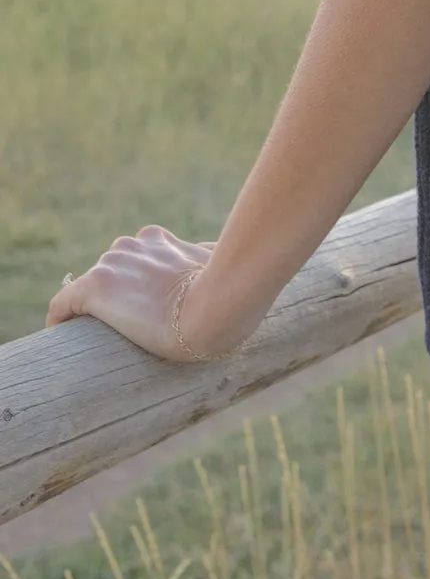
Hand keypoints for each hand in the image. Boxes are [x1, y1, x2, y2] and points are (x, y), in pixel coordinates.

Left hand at [44, 226, 243, 362]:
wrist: (212, 307)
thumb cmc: (221, 290)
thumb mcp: (212, 264)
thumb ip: (204, 255)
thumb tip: (208, 251)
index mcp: (156, 240)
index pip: (133, 258)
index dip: (133, 282)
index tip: (138, 304)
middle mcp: (130, 245)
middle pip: (109, 272)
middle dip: (116, 295)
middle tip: (126, 326)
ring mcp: (111, 265)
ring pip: (90, 289)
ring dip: (96, 309)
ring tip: (102, 338)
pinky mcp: (94, 288)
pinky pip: (63, 304)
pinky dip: (59, 319)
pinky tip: (60, 335)